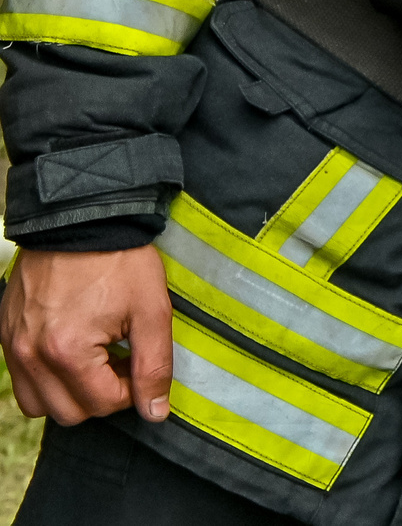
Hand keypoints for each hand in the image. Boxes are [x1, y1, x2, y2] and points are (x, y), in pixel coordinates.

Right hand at [1, 246, 173, 424]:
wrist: (82, 220)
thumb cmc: (118, 261)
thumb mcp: (152, 310)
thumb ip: (154, 366)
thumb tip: (154, 412)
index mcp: (67, 352)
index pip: (103, 404)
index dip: (131, 388)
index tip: (137, 360)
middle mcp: (31, 355)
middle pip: (69, 413)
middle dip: (101, 395)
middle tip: (119, 359)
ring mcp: (13, 346)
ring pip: (39, 405)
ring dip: (70, 394)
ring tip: (95, 358)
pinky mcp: (6, 335)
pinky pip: (22, 380)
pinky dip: (47, 378)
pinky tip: (72, 350)